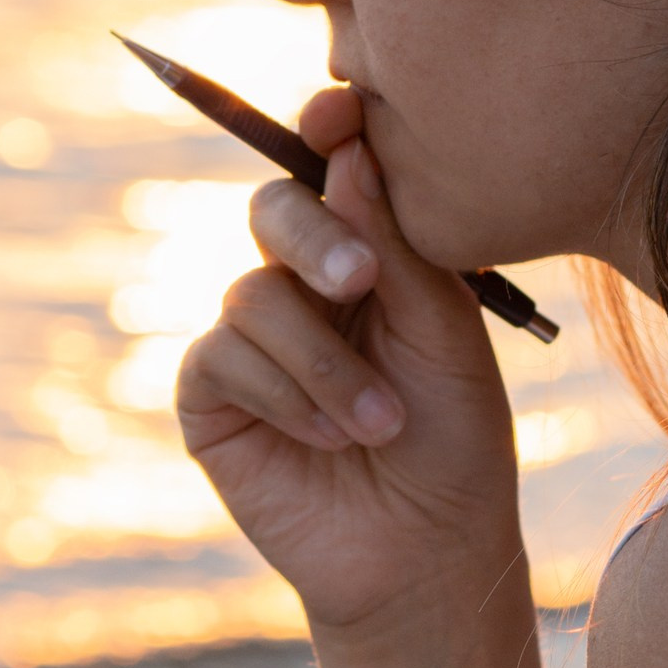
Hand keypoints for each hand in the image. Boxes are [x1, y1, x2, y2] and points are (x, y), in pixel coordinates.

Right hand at [174, 89, 528, 637]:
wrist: (427, 553)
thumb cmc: (454, 441)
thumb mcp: (445, 334)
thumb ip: (397, 246)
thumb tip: (349, 152)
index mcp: (368, 253)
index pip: (333, 167)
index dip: (328, 129)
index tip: (339, 114)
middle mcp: (302, 284)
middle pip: (274, 207)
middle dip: (315, 238)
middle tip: (360, 285)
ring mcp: (253, 339)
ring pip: (253, 295)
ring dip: (323, 364)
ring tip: (379, 424)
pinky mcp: (212, 397)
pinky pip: (222, 358)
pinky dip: (284, 396)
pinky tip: (330, 440)